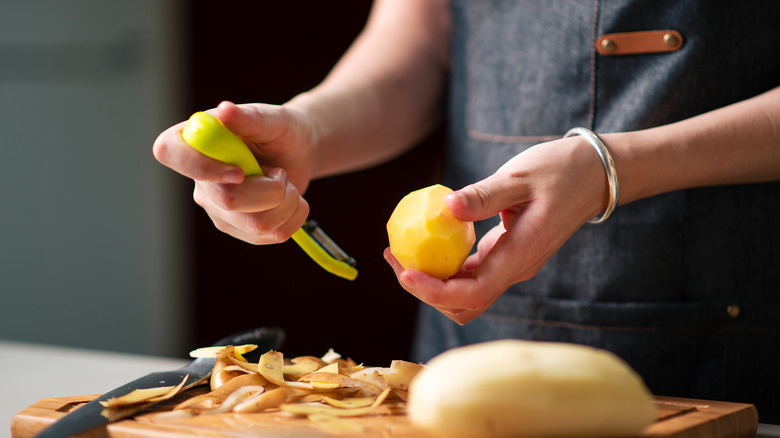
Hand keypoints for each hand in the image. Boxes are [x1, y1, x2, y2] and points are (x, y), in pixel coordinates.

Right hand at [152, 101, 316, 243]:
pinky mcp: (238, 227)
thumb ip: (249, 117)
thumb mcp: (273, 119)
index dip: (201, 166)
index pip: (170, 153)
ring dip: (288, 203)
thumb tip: (224, 110)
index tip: (239, 171)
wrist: (300, 155)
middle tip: (280, 173)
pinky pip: (270, 236)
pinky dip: (293, 218)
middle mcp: (201, 178)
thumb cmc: (282, 131)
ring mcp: (217, 207)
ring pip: (256, 224)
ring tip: (286, 184)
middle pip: (228, 200)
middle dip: (271, 189)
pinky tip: (290, 201)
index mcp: (197, 140)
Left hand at [384, 136, 609, 323]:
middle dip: (425, 291)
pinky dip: (445, 265)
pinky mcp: (506, 255)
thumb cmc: (561, 170)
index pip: (474, 292)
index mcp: (521, 256)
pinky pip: (471, 272)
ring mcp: (512, 265)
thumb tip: (445, 208)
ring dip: (432, 281)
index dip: (436, 292)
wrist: (595, 175)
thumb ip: (483, 196)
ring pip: (466, 293)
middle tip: (394, 258)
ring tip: (401, 252)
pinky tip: (425, 242)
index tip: (406, 274)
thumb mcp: (519, 176)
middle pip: (465, 303)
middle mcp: (516, 269)